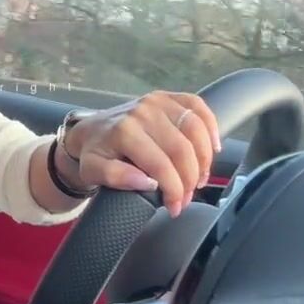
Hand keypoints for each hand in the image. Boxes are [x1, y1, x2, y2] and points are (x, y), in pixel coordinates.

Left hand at [65, 92, 219, 215]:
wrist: (90, 130)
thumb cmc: (94, 153)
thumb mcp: (93, 171)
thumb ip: (115, 178)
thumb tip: (148, 182)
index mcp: (125, 132)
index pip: (161, 165)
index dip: (174, 190)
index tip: (175, 207)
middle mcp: (143, 112)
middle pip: (182, 149)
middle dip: (190, 180)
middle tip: (186, 198)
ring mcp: (157, 101)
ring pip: (195, 129)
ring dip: (204, 158)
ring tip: (199, 179)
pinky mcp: (167, 96)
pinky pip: (197, 106)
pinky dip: (211, 126)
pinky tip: (213, 147)